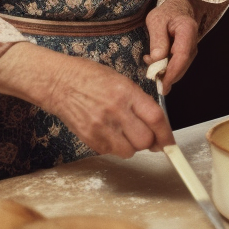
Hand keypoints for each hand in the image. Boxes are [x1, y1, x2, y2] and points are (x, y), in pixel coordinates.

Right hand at [0, 43, 172, 157]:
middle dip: (149, 141)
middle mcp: (115, 110)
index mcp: (126, 92)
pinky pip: (111, 152)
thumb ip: (139, 102)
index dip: (166, 134)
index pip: (155, 118)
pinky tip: (109, 132)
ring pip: (129, 151)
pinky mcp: (89, 138)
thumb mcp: (120, 80)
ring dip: (132, 146)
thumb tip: (155, 124)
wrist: (58, 82)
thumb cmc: (89, 77)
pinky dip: (115, 147)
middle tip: (145, 135)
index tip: (170, 142)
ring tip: (124, 132)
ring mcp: (101, 126)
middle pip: (145, 140)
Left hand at [143, 0, 199, 88]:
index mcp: (187, 30)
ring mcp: (191, 50)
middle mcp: (193, 43)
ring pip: (180, 68)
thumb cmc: (166, 14)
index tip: (162, 83)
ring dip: (165, 73)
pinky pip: (178, 66)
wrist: (177, 9)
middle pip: (182, 65)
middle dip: (167, 77)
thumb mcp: (155, 21)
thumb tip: (156, 59)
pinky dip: (166, 69)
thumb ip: (157, 39)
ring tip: (150, 67)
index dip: (172, 72)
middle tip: (151, 79)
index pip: (182, 55)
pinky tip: (154, 64)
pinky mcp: (187, 55)